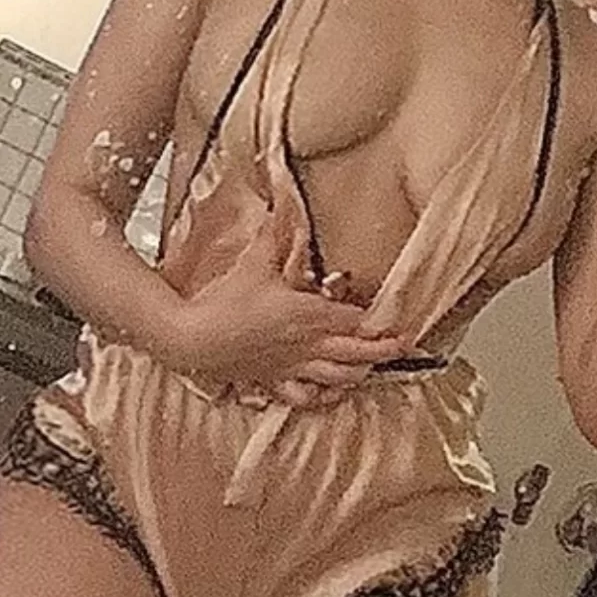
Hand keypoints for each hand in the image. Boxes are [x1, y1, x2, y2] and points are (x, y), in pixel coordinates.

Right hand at [166, 225, 406, 398]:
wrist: (193, 339)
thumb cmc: (225, 301)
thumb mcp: (256, 261)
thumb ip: (277, 231)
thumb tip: (285, 199)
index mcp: (310, 314)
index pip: (359, 322)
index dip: (384, 324)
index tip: (402, 323)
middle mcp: (309, 345)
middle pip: (359, 354)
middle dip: (385, 353)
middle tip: (404, 348)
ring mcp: (293, 367)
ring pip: (340, 378)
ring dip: (360, 374)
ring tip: (373, 368)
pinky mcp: (274, 381)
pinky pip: (307, 396)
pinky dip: (324, 397)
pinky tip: (330, 393)